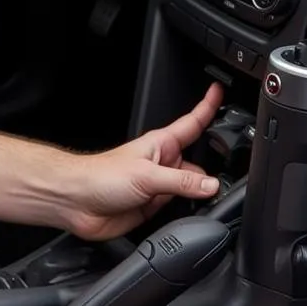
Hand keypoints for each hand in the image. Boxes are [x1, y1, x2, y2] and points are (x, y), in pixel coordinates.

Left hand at [66, 82, 223, 240]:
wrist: (76, 201)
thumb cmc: (100, 176)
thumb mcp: (147, 175)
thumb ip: (182, 182)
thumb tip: (210, 185)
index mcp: (161, 144)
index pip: (192, 122)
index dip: (207, 106)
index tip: (219, 91)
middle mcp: (162, 164)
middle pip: (200, 162)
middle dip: (214, 168)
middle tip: (229, 175)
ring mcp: (158, 185)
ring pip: (192, 188)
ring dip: (201, 194)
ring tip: (208, 199)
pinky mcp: (153, 206)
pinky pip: (180, 207)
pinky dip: (189, 211)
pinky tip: (192, 214)